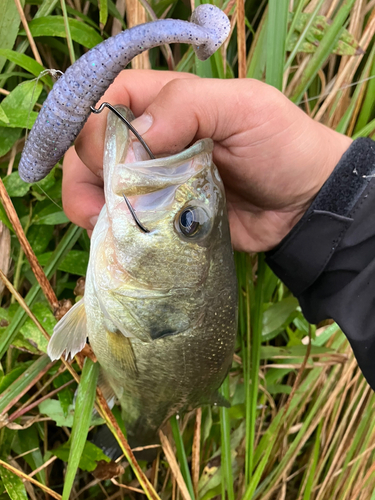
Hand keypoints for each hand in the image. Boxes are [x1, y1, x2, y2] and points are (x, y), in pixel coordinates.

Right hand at [62, 70, 351, 251]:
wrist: (301, 206)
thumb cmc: (281, 147)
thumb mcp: (245, 108)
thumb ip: (189, 105)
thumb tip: (135, 138)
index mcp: (167, 102)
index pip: (107, 100)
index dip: (95, 125)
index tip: (111, 159)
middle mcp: (152, 139)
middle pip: (92, 145)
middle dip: (88, 171)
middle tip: (109, 201)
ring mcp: (153, 179)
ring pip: (98, 183)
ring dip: (91, 202)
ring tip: (103, 225)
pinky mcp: (159, 215)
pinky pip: (120, 218)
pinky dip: (110, 229)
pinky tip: (115, 239)